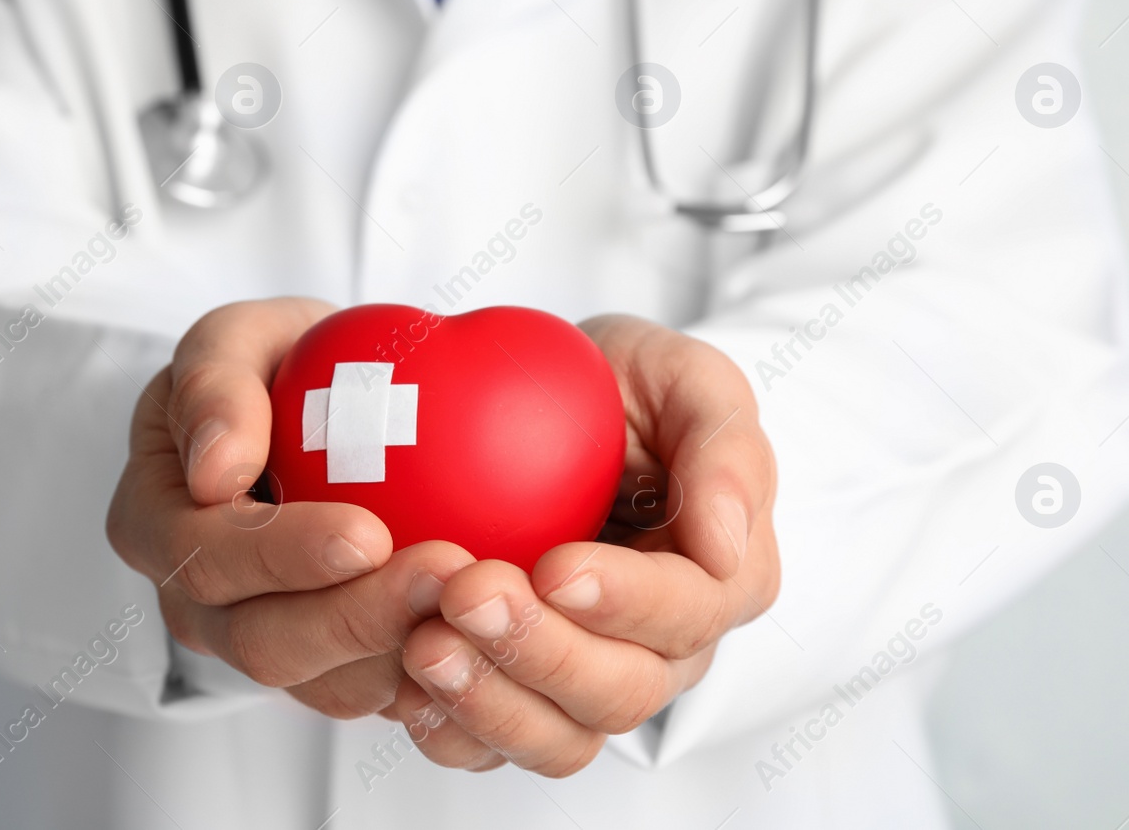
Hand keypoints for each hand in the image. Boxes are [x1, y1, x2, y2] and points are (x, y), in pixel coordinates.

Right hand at [107, 298, 473, 718]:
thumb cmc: (276, 366)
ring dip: (404, 655)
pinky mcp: (329, 672)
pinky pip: (378, 698)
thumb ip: (214, 380)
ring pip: (327, 687)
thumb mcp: (237, 338)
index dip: (283, 558)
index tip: (368, 534)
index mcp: (153, 525)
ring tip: (477, 609)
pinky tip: (489, 645)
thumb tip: (215, 471)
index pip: (205, 558)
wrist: (324, 409)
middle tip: (443, 575)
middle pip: (266, 643)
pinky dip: (432, 680)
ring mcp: (262, 646)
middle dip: (358, 620)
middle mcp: (197, 605)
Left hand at [385, 314, 778, 775]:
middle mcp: (661, 650)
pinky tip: (402, 680)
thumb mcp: (689, 381)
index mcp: (719, 580)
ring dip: (487, 700)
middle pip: (619, 692)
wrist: (546, 406)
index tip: (555, 567)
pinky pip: (488, 746)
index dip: (624, 601)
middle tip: (467, 591)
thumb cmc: (626, 391)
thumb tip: (724, 545)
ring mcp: (588, 682)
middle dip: (540, 651)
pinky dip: (445, 724)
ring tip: (423, 645)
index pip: (687, 613)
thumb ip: (725, 449)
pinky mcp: (520, 697)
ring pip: (556, 738)